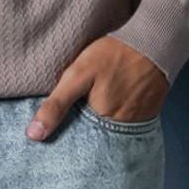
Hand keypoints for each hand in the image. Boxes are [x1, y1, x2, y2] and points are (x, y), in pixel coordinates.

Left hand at [26, 36, 167, 138]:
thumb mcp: (78, 75)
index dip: (64, 139)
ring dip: (98, 131)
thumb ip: (55, 105)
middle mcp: (119, 133)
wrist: (154, 43)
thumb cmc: (114, 55)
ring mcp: (135, 127)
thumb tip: (33, 135)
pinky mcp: (145, 119)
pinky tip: (111, 108)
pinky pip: (125, 129)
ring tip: (91, 115)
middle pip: (93, 143)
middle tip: (74, 122)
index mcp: (99, 125)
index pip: (76, 145)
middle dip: (81, 137)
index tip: (52, 138)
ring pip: (109, 136)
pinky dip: (115, 124)